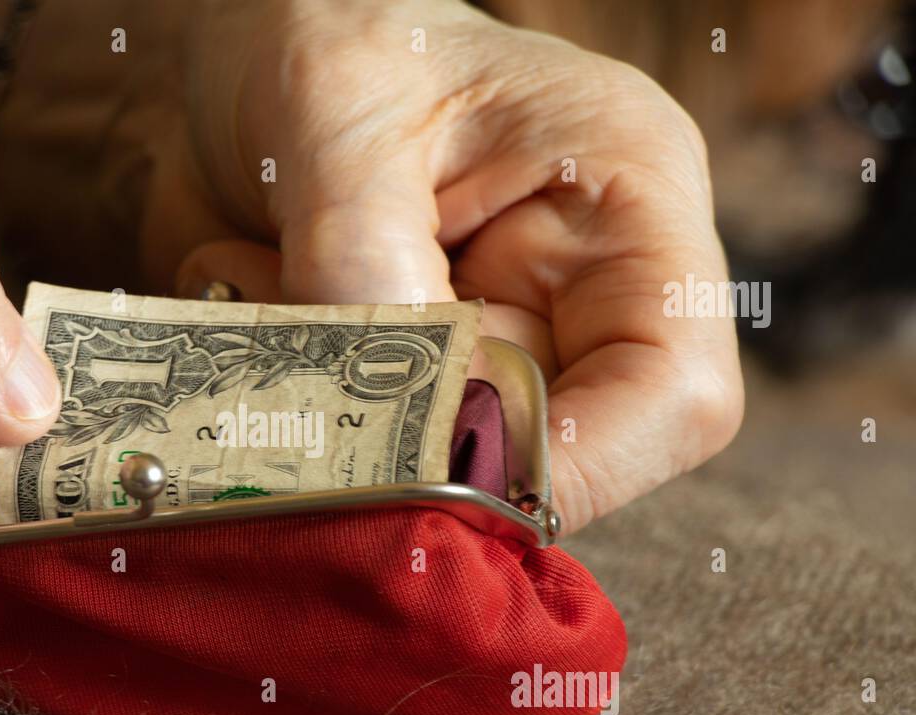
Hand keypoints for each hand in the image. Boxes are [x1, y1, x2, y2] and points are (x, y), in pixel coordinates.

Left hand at [150, 0, 743, 533]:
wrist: (251, 44)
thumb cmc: (329, 30)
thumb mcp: (343, 102)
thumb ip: (364, 254)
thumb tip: (385, 418)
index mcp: (626, 207)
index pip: (671, 393)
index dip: (571, 463)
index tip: (437, 470)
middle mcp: (577, 293)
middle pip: (544, 451)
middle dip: (406, 424)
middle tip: (294, 327)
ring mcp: (492, 342)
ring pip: (436, 458)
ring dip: (326, 399)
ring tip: (255, 275)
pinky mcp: (416, 374)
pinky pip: (361, 444)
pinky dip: (288, 390)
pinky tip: (245, 285)